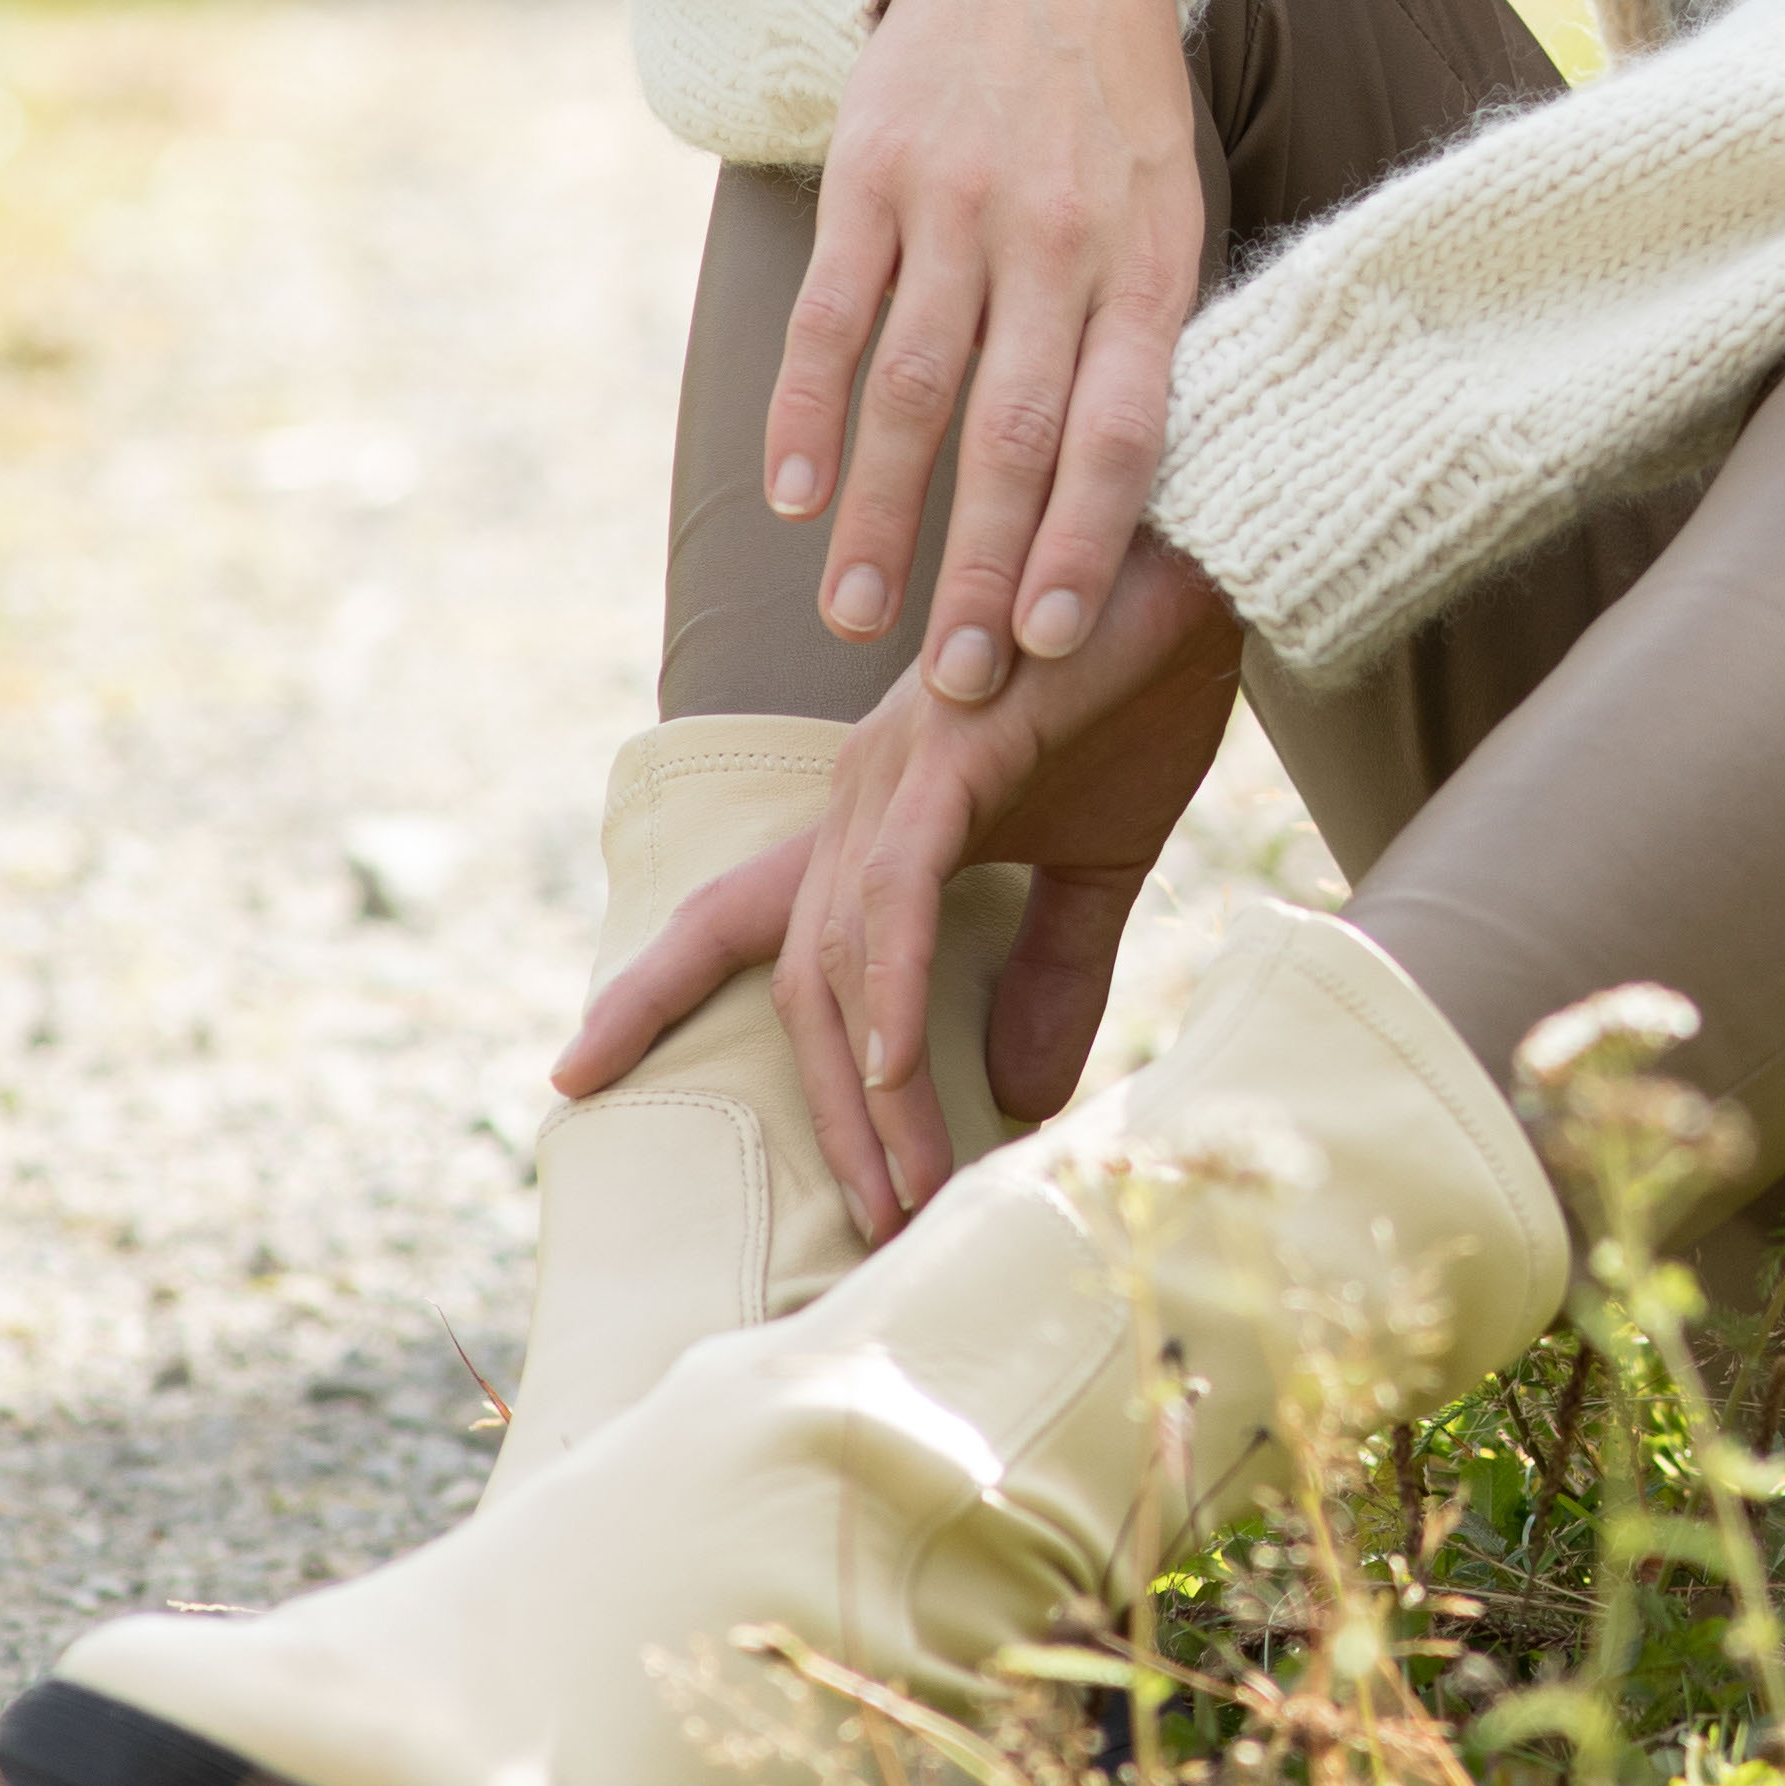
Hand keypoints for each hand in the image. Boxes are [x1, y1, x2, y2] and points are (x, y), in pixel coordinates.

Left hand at [556, 533, 1249, 1238]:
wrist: (1212, 564)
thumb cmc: (1145, 690)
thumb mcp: (1099, 863)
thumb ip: (1049, 972)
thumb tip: (1020, 1096)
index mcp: (873, 815)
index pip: (734, 920)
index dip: (648, 992)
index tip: (572, 1075)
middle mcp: (856, 794)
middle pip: (793, 982)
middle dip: (822, 1111)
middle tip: (869, 1221)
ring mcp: (895, 772)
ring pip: (841, 962)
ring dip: (873, 1089)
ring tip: (913, 1192)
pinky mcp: (952, 756)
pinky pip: (895, 895)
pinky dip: (892, 987)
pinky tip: (905, 1070)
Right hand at [771, 0, 1203, 710]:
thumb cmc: (1115, 115)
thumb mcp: (1172, 211)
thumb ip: (1149, 340)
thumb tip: (1140, 510)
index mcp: (1151, 261)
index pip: (1124, 429)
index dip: (1087, 542)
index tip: (1053, 645)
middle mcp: (1059, 238)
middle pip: (1017, 434)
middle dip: (982, 568)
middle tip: (954, 681)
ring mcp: (960, 203)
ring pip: (915, 390)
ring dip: (883, 518)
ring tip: (857, 618)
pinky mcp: (873, 172)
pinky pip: (835, 313)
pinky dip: (808, 413)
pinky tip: (796, 498)